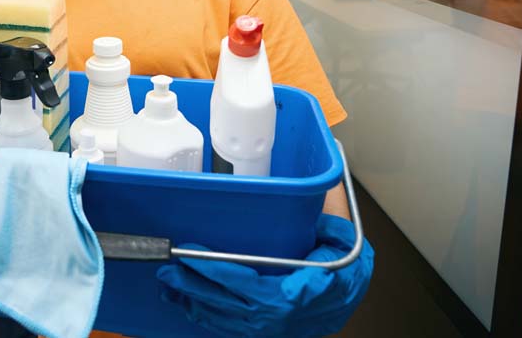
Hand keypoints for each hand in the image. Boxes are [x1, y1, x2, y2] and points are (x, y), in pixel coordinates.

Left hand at [156, 214, 373, 337]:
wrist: (354, 299)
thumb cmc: (347, 269)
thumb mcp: (340, 239)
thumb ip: (323, 221)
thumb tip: (310, 196)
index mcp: (294, 295)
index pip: (245, 284)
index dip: (214, 271)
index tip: (190, 255)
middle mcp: (278, 318)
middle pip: (226, 304)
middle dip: (193, 287)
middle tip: (167, 270)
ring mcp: (271, 329)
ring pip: (225, 320)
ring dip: (194, 304)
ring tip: (169, 287)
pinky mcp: (266, 331)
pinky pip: (231, 328)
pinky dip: (208, 317)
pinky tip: (190, 305)